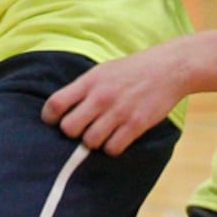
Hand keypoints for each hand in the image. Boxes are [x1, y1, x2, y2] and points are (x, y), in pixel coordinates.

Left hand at [42, 43, 185, 154]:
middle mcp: (101, 97)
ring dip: (93, 141)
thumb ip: (84, 89)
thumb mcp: (103, 71)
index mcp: (90, 81)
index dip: (49, 117)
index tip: (53, 121)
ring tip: (101, 133)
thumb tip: (62, 109)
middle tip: (81, 128)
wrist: (168, 68)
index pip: (56, 103)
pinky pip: (113, 148)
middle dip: (72, 132)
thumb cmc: (132, 70)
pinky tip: (116, 137)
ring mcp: (118, 112)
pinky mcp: (136, 125)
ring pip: (90, 142)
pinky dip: (112, 147)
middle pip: (69, 128)